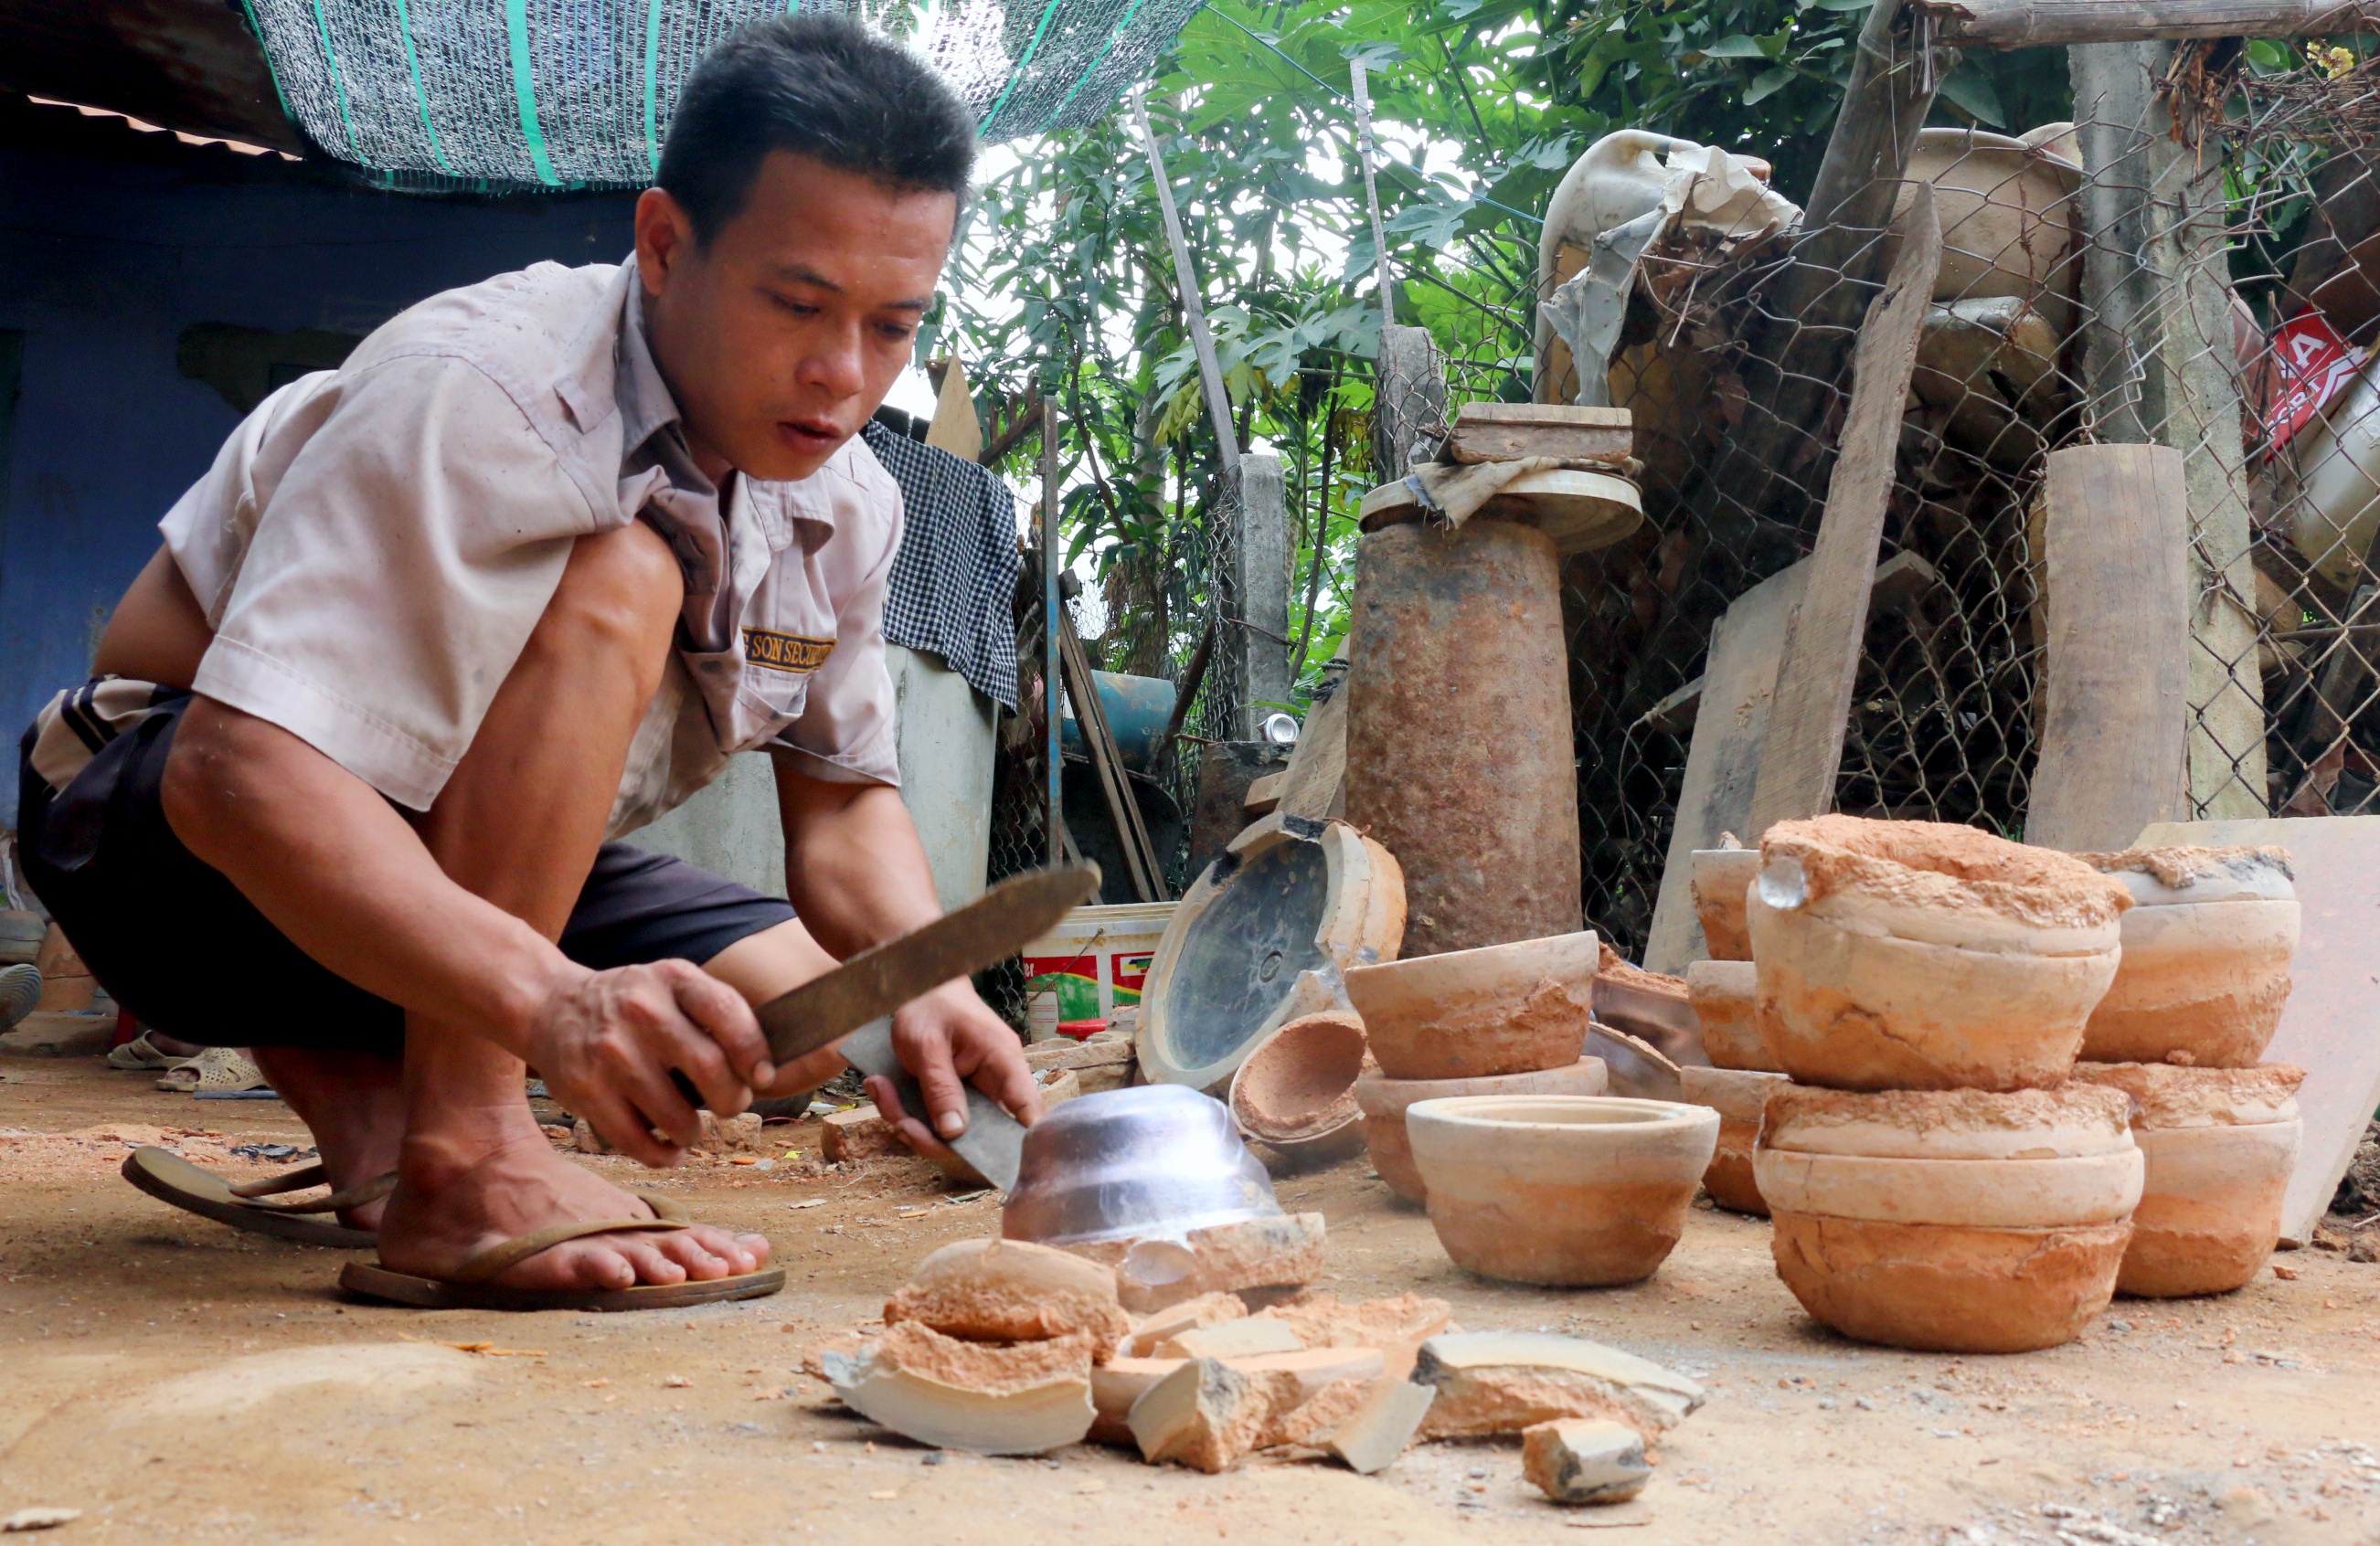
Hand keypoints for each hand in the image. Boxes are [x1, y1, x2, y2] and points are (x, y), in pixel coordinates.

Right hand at [522, 959, 773, 1166]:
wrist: (552, 1007)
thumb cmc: (632, 1004)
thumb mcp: (672, 984)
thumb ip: (715, 1013)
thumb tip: (763, 1071)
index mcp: (672, 979)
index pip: (728, 1013)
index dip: (754, 1052)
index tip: (761, 1076)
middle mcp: (641, 1011)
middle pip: (710, 1069)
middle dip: (732, 1100)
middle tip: (730, 1106)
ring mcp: (611, 1052)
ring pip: (676, 1116)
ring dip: (694, 1132)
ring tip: (691, 1128)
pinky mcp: (586, 1090)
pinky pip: (637, 1140)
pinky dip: (662, 1154)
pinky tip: (670, 1149)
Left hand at [861, 981, 1041, 1161]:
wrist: (914, 984)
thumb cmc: (928, 1003)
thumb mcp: (928, 1045)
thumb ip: (941, 1088)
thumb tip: (955, 1133)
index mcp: (1002, 1062)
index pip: (1027, 1109)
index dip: (1018, 1142)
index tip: (989, 1163)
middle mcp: (993, 1082)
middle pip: (979, 1134)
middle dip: (934, 1138)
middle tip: (900, 1124)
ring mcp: (971, 1091)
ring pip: (949, 1132)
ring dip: (909, 1121)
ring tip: (880, 1090)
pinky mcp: (949, 1095)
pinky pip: (931, 1119)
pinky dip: (902, 1110)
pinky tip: (881, 1087)